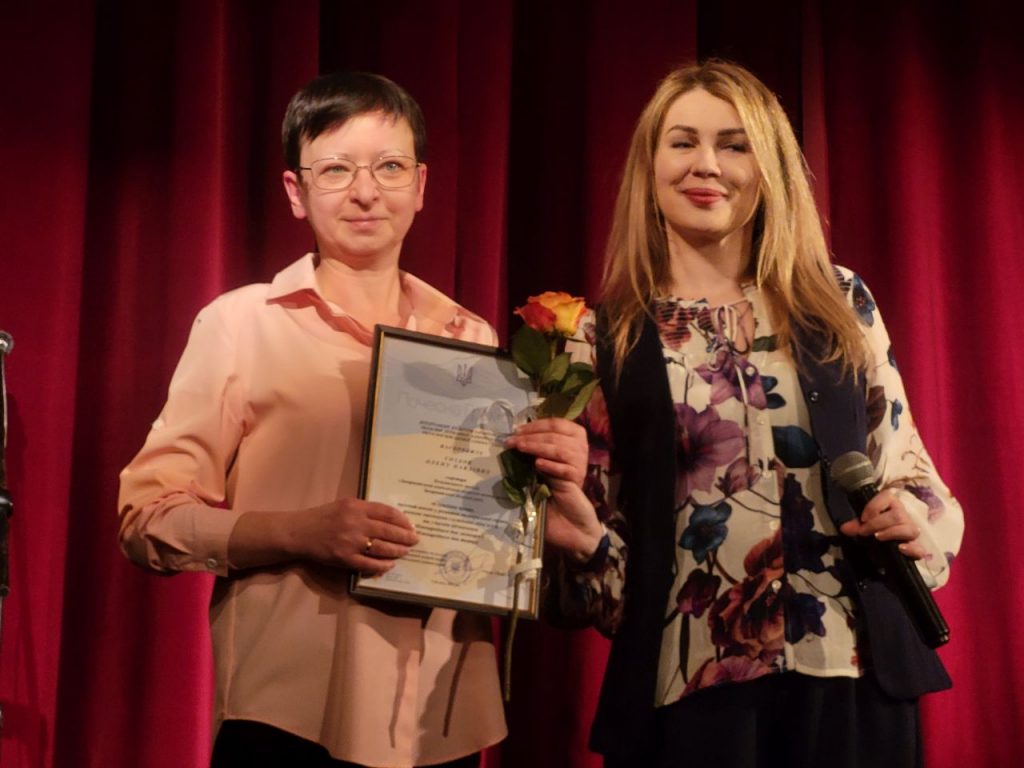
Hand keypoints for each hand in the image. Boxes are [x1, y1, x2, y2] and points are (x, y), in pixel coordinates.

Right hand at [294, 498, 419, 574]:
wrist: (300, 532)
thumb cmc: (323, 517)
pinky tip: (390, 565)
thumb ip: (365, 509)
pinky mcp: (345, 558)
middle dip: (405, 537)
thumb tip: (389, 518)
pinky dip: (382, 566)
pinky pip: (369, 564)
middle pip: (388, 531)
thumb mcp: (344, 505)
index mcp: (356, 507)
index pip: (387, 513)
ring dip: (397, 551)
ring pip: (382, 548)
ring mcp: (351, 542)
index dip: (402, 520)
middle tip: (415, 540)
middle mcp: (356, 523)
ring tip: (406, 552)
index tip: (412, 525)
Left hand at [504, 418, 603, 560]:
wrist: (570, 531)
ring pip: (562, 449)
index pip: (558, 425)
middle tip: (513, 440)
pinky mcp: (576, 485)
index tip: (518, 430)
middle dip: (533, 435)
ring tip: (522, 448)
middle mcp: (575, 457)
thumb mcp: (538, 480)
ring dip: (539, 446)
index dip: (538, 425)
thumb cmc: (552, 507)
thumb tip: (513, 444)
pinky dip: (551, 466)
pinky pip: (567, 470)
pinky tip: (538, 465)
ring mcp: (576, 470)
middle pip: (558, 435)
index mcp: (567, 450)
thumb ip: (532, 461)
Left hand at [838, 489, 925, 558]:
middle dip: (878, 523)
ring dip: (891, 533)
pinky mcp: (916, 548)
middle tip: (864, 532)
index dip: (875, 506)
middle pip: (898, 515)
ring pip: (909, 529)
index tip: (863, 518)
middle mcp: (904, 517)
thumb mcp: (864, 527)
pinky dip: (912, 549)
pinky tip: (900, 549)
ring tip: (877, 538)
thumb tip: (844, 528)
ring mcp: (911, 532)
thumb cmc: (875, 531)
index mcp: (892, 506)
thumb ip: (856, 526)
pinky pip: (920, 549)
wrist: (884, 551)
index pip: (889, 496)